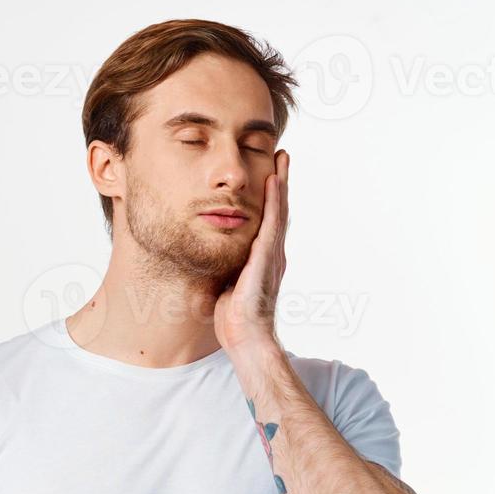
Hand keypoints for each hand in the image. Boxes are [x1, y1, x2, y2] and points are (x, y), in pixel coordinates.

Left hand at [214, 149, 288, 357]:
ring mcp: (272, 256)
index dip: (269, 196)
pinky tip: (273, 184)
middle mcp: (272, 253)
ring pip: (279, 211)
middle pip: (278, 209)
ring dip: (280, 183)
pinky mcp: (266, 260)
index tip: (268, 172)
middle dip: (280, 182)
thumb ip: (226, 267)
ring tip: (282, 159)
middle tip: (281, 155)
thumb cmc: (233, 318)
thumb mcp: (226, 284)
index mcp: (263, 258)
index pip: (268, 220)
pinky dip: (274, 203)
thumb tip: (212, 257)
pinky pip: (272, 225)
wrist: (245, 339)